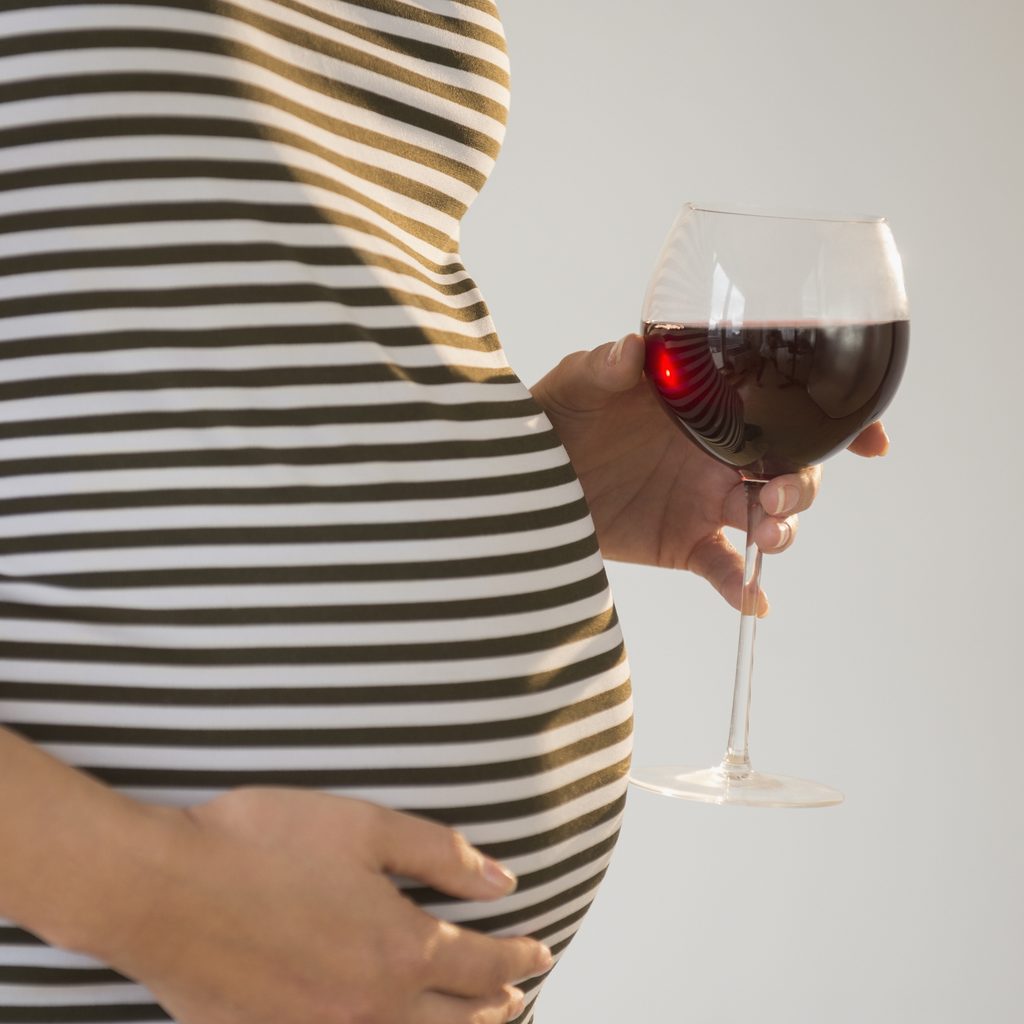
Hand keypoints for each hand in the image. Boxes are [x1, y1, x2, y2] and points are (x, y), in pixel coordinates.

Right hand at [106, 789, 547, 1023]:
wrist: (164, 890)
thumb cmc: (264, 845)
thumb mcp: (366, 828)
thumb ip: (442, 856)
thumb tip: (503, 882)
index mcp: (402, 948)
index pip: (485, 965)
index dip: (520, 957)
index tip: (540, 950)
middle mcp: (373, 1007)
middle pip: (459, 1020)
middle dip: (498, 1006)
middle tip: (518, 995)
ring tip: (478, 1022)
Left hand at [531, 334, 889, 615]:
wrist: (525, 479)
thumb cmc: (556, 414)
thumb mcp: (578, 382)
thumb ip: (606, 367)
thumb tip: (631, 351)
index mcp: (711, 405)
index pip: (785, 407)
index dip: (835, 424)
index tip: (871, 442)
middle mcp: (720, 452)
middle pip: (792, 468)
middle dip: (804, 482)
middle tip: (774, 492)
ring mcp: (706, 500)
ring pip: (770, 517)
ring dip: (783, 526)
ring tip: (768, 533)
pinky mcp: (684, 543)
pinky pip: (726, 568)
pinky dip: (744, 587)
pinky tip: (753, 601)